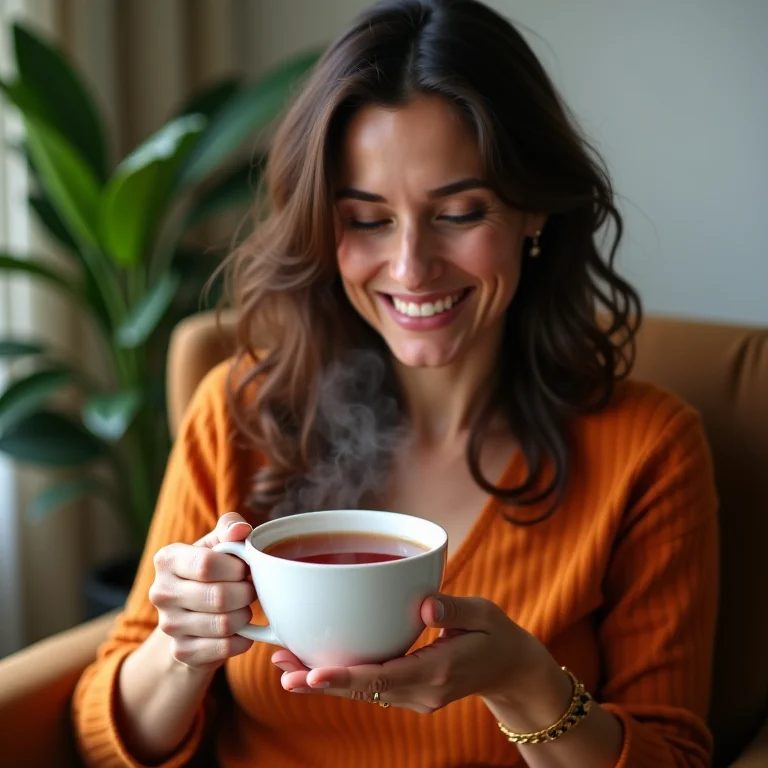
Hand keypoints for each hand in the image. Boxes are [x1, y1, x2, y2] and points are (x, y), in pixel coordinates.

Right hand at [149, 512, 256, 669]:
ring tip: (244, 607)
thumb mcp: (218, 543)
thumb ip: (230, 528)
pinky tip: (241, 630)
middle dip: (246, 593)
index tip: (244, 569)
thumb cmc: (211, 570)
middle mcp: (161, 592)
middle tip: (250, 590)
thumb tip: (240, 530)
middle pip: (219, 597)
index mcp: (168, 559)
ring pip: (224, 624)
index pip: (206, 564)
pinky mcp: (181, 652)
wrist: (191, 614)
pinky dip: (243, 639)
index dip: (236, 568)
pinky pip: (224, 647)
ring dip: (245, 616)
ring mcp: (168, 625)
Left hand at [272, 593, 545, 712]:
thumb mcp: (485, 615)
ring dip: (325, 681)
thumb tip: (425, 604)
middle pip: (364, 690)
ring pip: (363, 692)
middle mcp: (422, 691)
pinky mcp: (410, 691)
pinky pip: (372, 687)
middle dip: (322, 682)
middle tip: (282, 670)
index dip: (348, 678)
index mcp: (439, 672)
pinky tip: (315, 665)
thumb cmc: (497, 636)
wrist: (511, 671)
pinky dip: (343, 678)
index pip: (386, 678)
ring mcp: (415, 696)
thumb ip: (456, 610)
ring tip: (284, 665)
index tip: (314, 676)